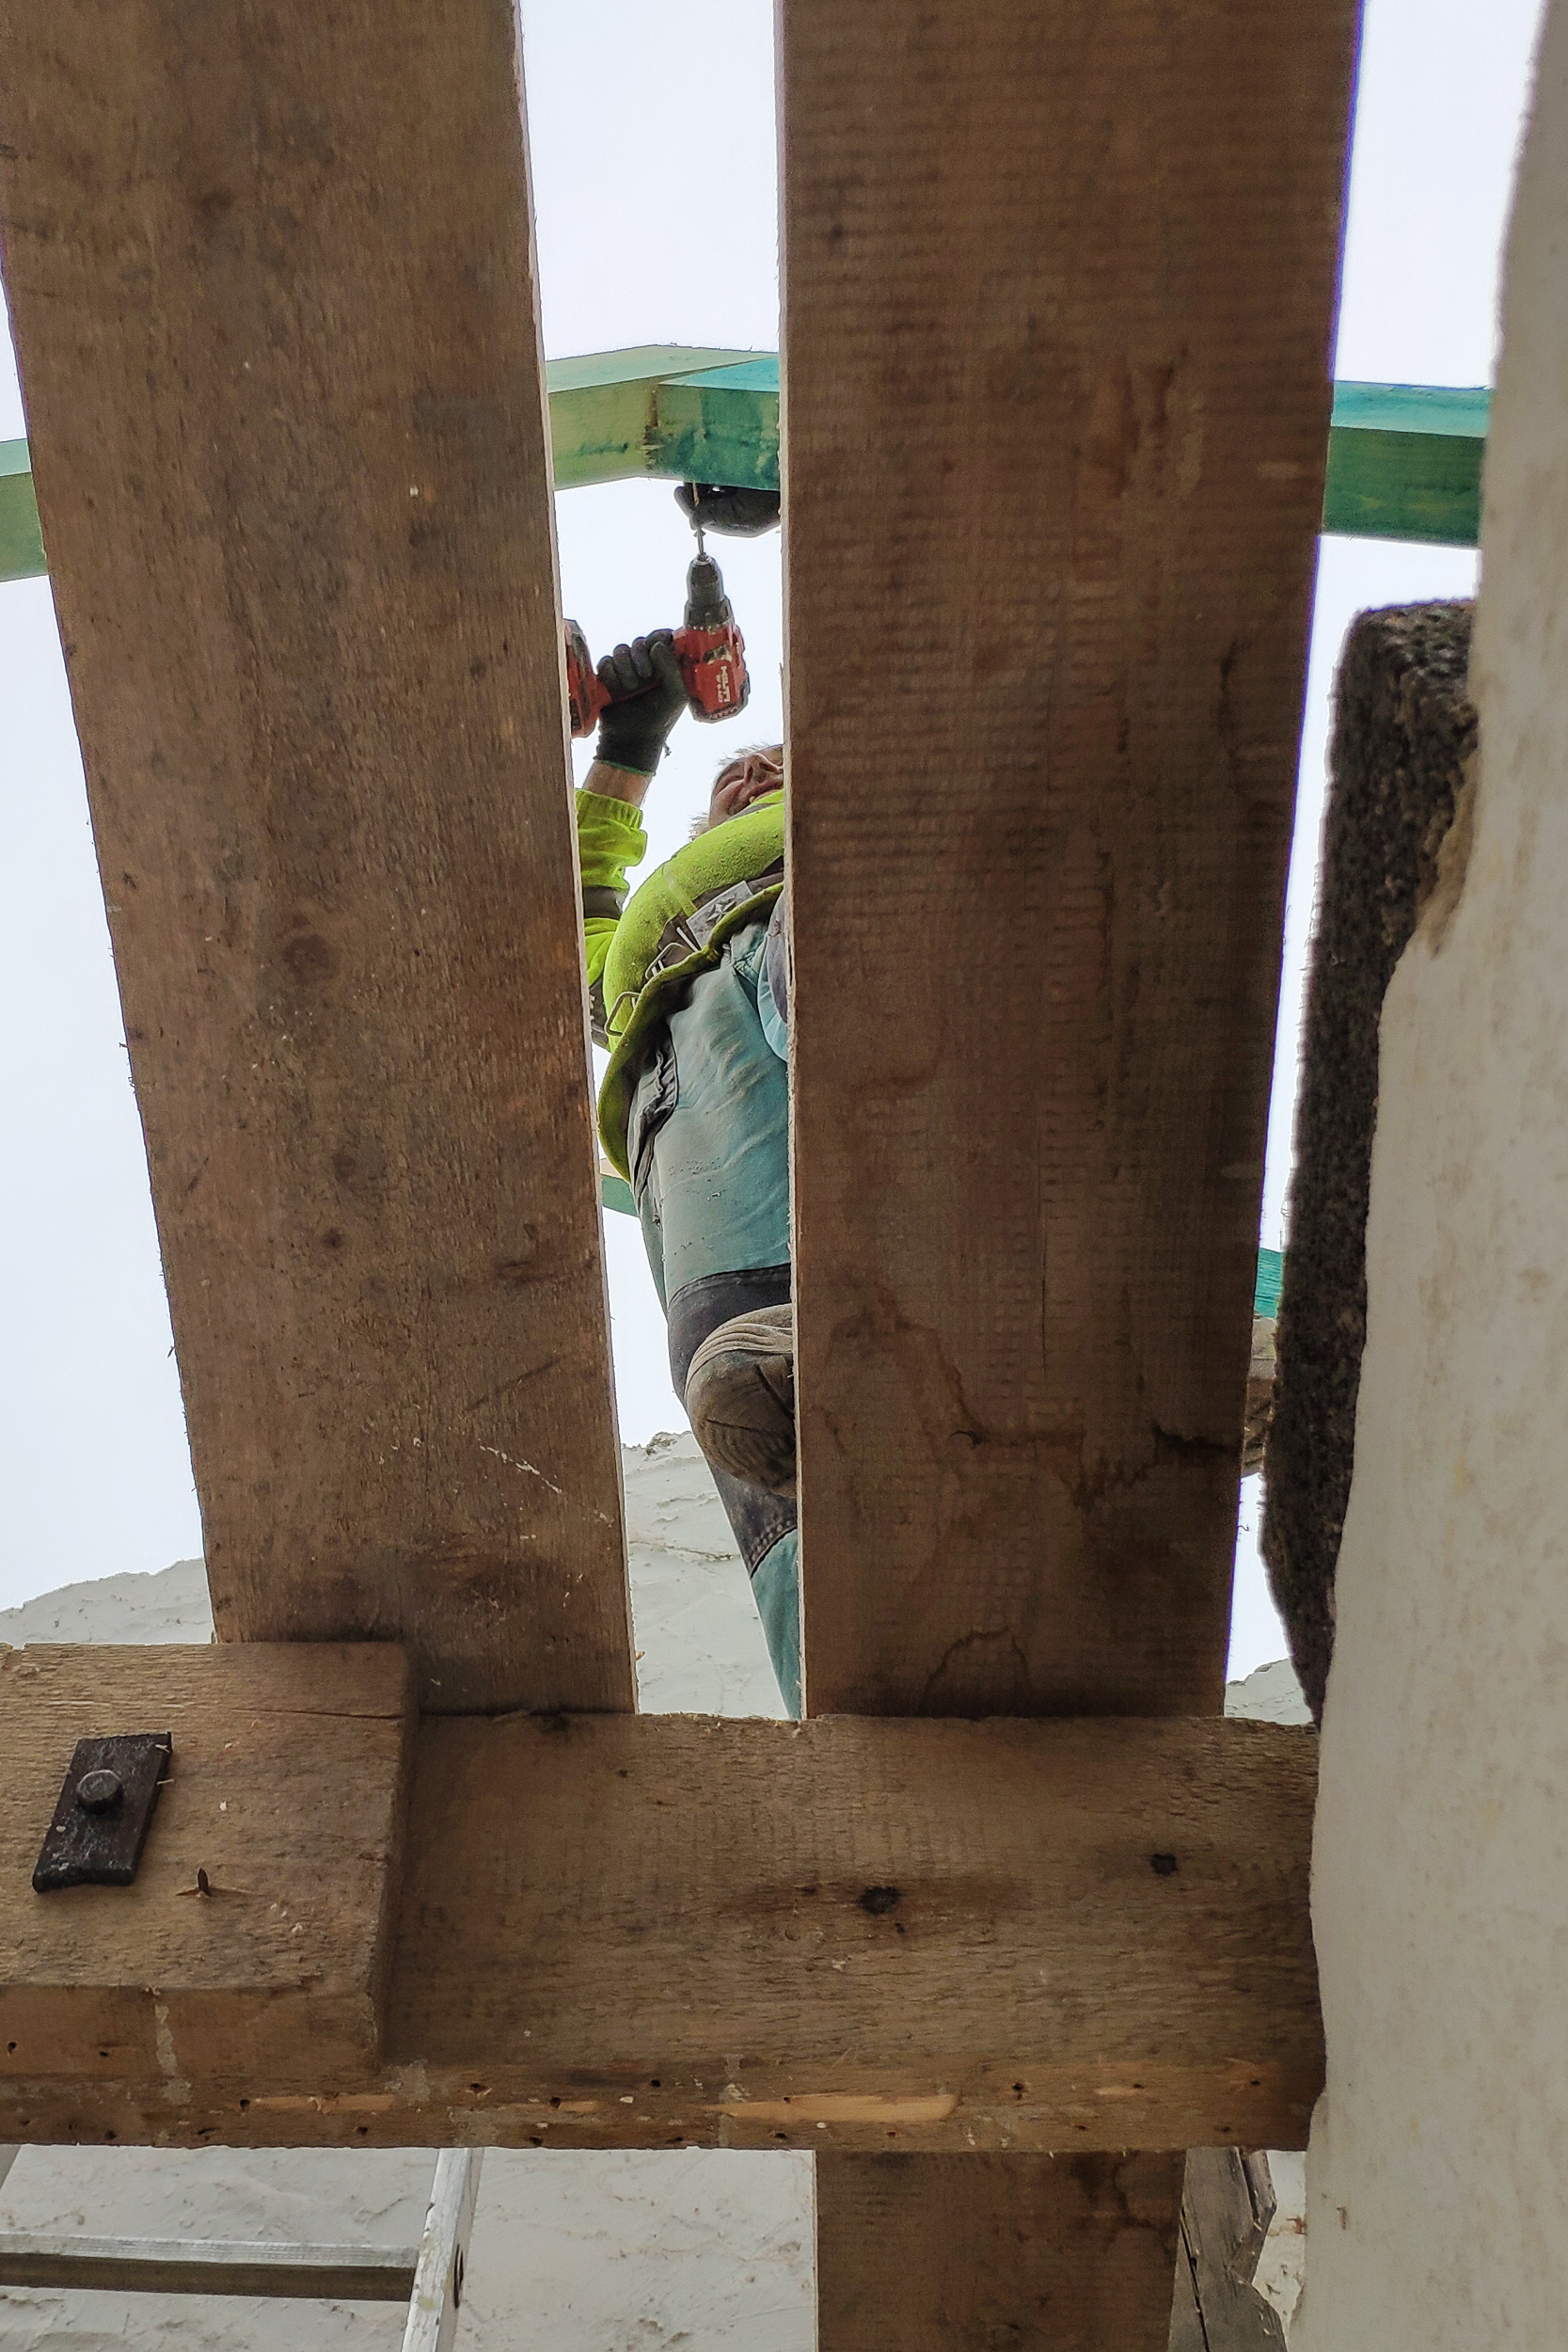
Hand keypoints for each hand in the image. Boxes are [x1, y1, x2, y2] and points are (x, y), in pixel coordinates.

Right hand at [594, 632, 686, 775]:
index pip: (663, 637)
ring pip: (621, 649)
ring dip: (625, 667)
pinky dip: (610, 674)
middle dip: (641, 655)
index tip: (658, 646)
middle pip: (640, 641)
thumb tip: (657, 644)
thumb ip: (671, 669)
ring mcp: (626, 668)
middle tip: (646, 676)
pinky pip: (605, 662)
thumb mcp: (676, 696)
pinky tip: (616, 690)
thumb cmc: (660, 719)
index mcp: (666, 664)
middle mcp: (646, 662)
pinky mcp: (607, 676)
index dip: (660, 637)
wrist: (632, 740)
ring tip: (631, 688)